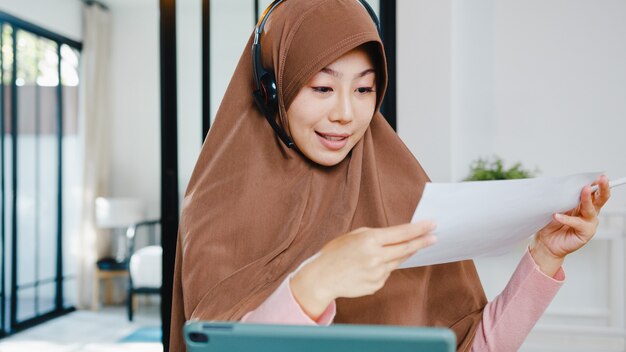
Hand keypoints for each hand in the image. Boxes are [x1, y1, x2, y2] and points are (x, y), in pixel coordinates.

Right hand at [290, 221, 436, 319]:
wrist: (322, 277)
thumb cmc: (335, 253)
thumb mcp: (354, 235)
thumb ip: (376, 235)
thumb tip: (399, 236)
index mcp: (369, 240)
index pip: (401, 233)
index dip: (418, 229)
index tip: (431, 225)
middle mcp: (376, 257)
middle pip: (406, 248)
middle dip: (422, 242)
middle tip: (434, 237)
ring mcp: (377, 273)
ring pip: (397, 261)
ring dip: (400, 254)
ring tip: (392, 250)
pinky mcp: (376, 285)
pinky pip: (386, 273)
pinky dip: (382, 267)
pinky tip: (367, 267)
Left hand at [531, 175, 610, 275]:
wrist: (546, 241)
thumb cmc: (551, 223)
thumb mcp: (557, 206)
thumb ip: (564, 197)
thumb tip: (566, 185)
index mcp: (584, 203)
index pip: (594, 191)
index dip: (598, 183)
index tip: (599, 174)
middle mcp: (589, 212)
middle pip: (600, 198)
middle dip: (602, 187)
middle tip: (602, 179)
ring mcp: (589, 222)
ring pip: (591, 209)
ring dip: (587, 199)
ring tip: (584, 189)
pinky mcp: (586, 233)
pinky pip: (577, 223)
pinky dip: (567, 219)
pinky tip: (557, 216)